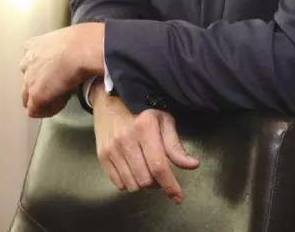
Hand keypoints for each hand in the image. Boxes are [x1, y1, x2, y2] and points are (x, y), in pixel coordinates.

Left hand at [20, 23, 103, 117]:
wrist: (82, 49)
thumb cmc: (84, 39)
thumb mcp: (68, 37)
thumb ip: (63, 47)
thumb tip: (74, 54)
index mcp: (33, 45)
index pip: (30, 61)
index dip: (42, 69)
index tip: (56, 72)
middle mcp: (26, 62)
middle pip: (28, 81)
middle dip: (42, 86)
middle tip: (61, 85)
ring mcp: (28, 80)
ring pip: (28, 98)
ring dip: (44, 99)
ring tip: (64, 95)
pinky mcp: (35, 95)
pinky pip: (35, 110)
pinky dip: (49, 109)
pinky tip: (63, 102)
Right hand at [91, 81, 198, 203]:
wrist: (110, 97)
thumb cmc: (142, 107)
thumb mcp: (163, 119)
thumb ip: (175, 145)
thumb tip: (192, 165)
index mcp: (145, 128)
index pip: (158, 166)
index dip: (170, 186)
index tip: (178, 197)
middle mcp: (126, 139)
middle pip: (145, 180)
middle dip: (157, 183)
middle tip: (160, 172)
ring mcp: (111, 149)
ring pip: (132, 185)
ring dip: (143, 184)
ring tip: (147, 170)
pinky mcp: (102, 155)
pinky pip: (118, 183)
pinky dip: (129, 182)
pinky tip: (134, 170)